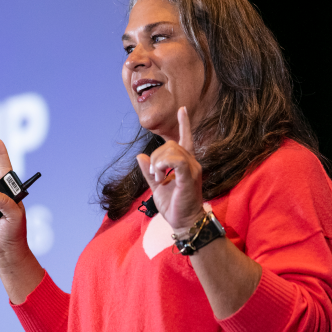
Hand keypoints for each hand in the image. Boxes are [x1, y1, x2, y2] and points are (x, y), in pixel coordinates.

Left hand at [136, 106, 205, 231]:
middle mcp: (191, 163)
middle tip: (154, 175)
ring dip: (158, 162)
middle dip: (156, 156)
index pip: (186, 139)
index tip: (182, 109)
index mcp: (185, 164)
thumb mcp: (156, 186)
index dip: (184, 124)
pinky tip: (160, 173)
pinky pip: (177, 160)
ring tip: (158, 178)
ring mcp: (192, 169)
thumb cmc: (173, 205)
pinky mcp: (189, 176)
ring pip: (172, 150)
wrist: (183, 222)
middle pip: (171, 144)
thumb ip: (149, 171)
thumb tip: (139, 156)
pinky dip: (163, 164)